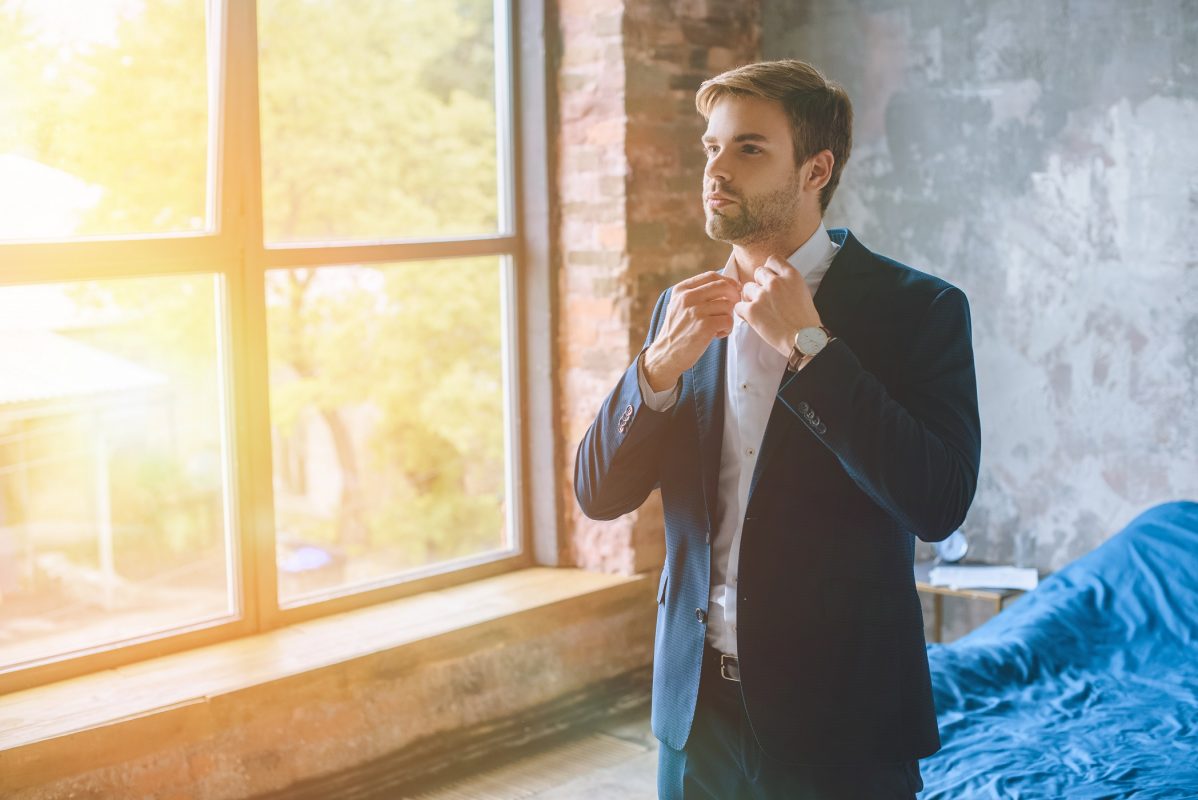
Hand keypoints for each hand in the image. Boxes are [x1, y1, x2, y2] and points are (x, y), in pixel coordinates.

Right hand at [644, 270, 740, 391]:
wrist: (666, 354)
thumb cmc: (677, 331)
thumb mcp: (679, 306)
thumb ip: (696, 294)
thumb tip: (726, 286)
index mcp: (681, 290)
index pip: (711, 276)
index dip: (727, 281)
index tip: (734, 289)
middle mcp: (688, 298)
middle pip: (723, 286)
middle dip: (734, 296)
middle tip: (733, 307)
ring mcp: (696, 311)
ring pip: (728, 305)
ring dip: (729, 317)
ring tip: (718, 327)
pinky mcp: (705, 326)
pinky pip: (728, 320)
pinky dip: (727, 329)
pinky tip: (717, 335)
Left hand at [735, 255, 822, 358]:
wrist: (804, 340)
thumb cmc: (806, 321)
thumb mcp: (802, 291)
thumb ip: (788, 282)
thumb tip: (775, 280)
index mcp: (791, 275)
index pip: (773, 259)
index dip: (769, 270)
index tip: (769, 279)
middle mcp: (776, 282)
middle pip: (758, 272)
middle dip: (759, 283)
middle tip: (765, 298)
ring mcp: (762, 295)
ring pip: (746, 288)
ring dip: (750, 298)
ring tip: (760, 311)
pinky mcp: (752, 310)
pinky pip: (739, 306)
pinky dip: (743, 313)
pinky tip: (752, 319)